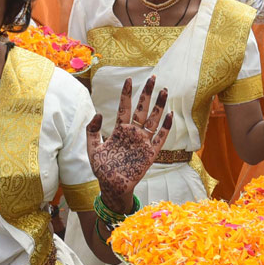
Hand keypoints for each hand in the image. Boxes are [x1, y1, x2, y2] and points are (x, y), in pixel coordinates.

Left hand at [86, 77, 172, 212]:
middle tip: (153, 78)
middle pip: (142, 109)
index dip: (127, 94)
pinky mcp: (150, 153)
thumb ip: (93, 131)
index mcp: (119, 130)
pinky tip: (170, 115)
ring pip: (153, 119)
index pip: (124, 107)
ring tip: (165, 90)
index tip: (129, 79)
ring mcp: (143, 142)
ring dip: (159, 105)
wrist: (112, 186)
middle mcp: (133, 133)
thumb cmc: (102, 169)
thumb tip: (99, 114)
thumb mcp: (93, 148)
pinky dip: (166, 127)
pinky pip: (160, 138)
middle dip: (148, 93)